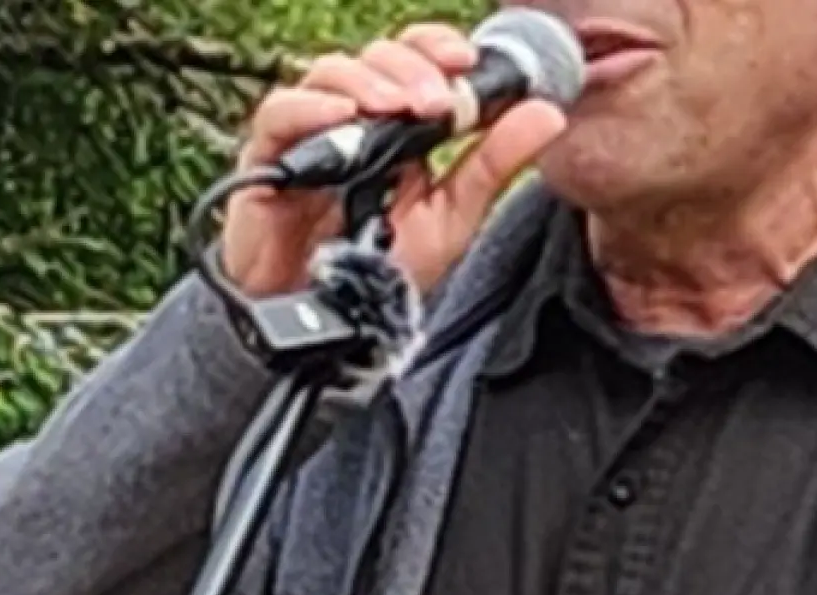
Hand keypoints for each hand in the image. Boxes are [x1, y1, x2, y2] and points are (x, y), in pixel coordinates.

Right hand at [221, 23, 569, 297]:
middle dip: (411, 68)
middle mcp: (354, 119)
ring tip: (397, 108)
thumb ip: (495, 164)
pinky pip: (279, 114)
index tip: (467, 61)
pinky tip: (343, 115)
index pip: (416, 60)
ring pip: (330, 74)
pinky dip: (311, 107)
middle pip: (376, 58)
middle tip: (437, 101)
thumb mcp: (452, 218)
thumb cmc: (382, 270)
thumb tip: (549, 112)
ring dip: (369, 81)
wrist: (329, 324)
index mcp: (400, 125)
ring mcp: (310, 136)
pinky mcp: (267, 160)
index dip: (437, 48)